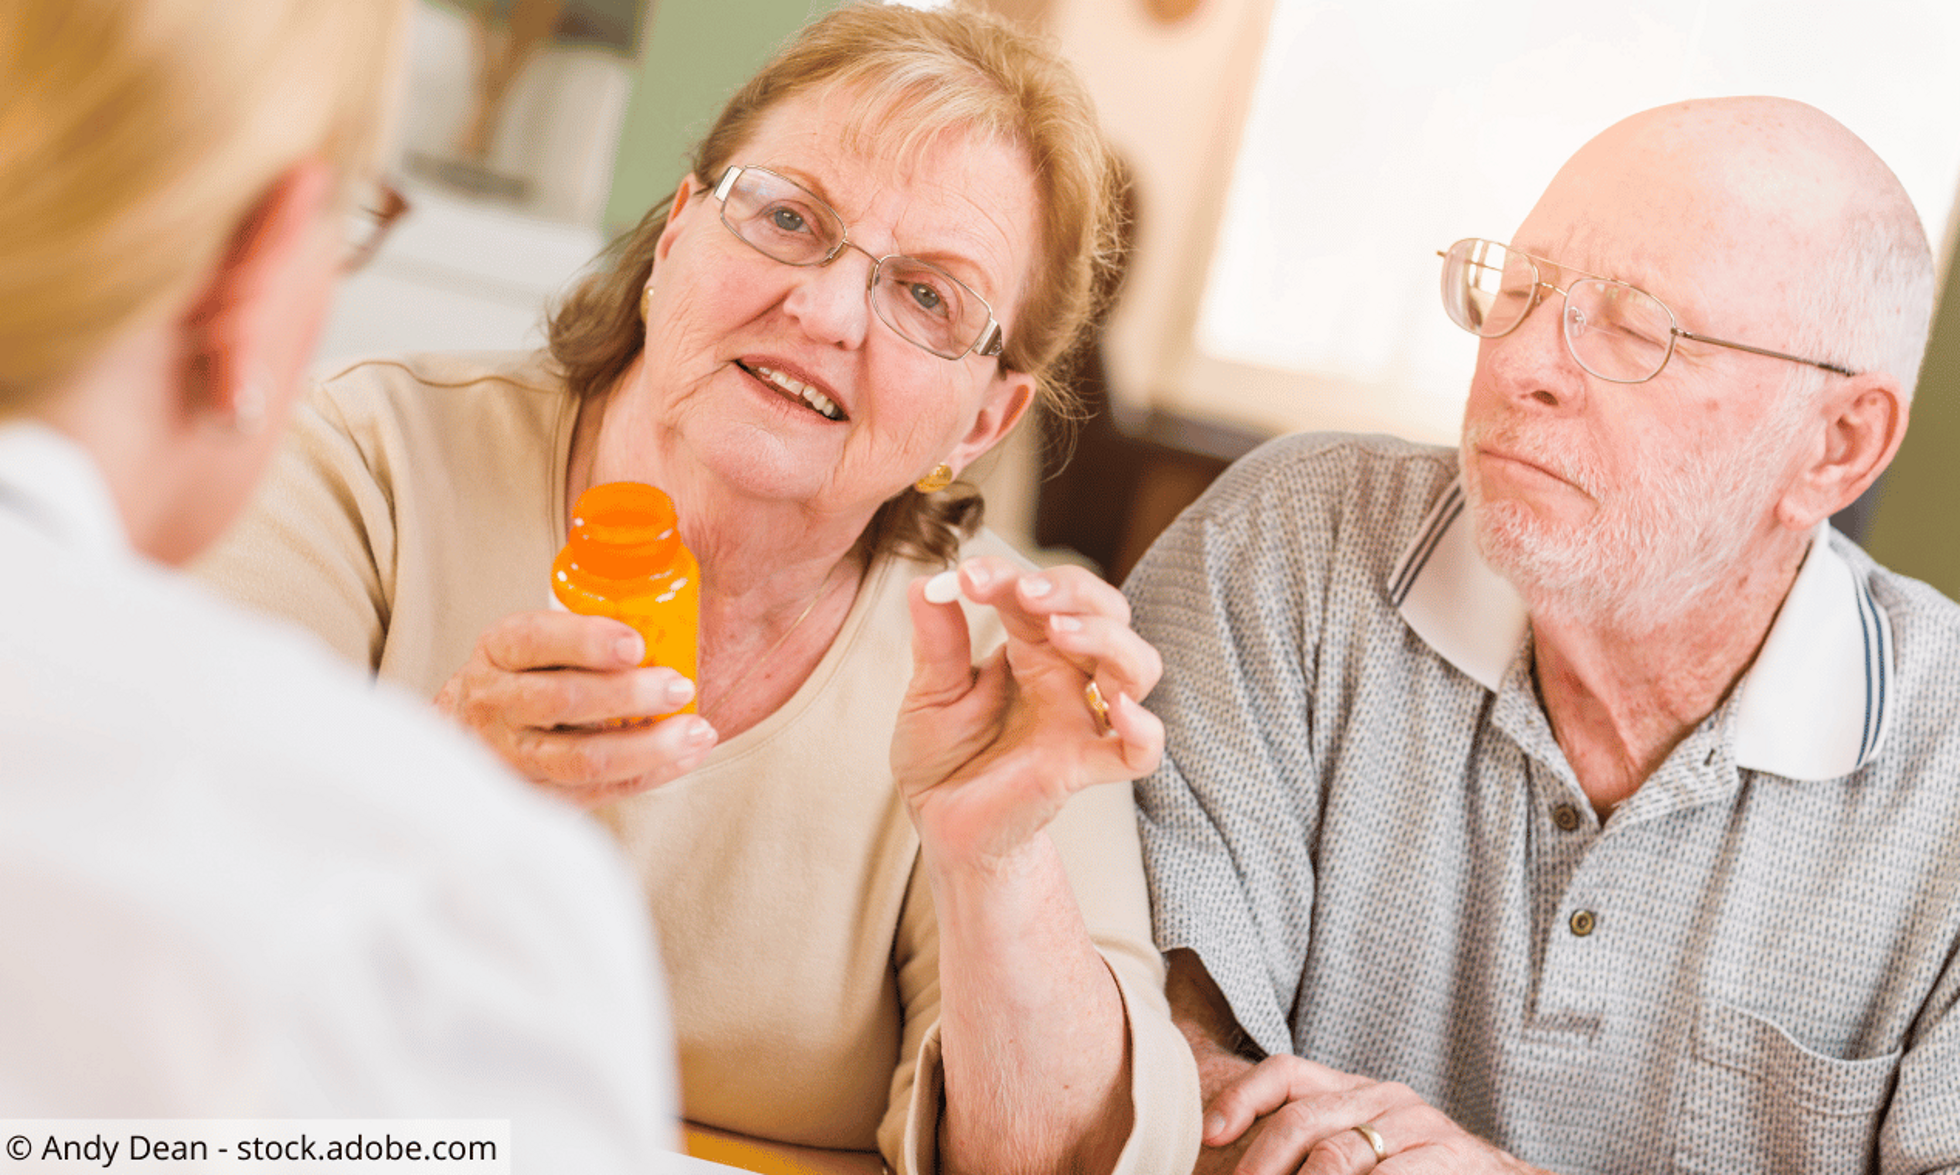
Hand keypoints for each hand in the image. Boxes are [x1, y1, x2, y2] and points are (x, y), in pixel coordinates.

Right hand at [435, 609, 716, 805]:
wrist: (471, 733)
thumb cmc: (527, 672)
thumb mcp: (537, 635)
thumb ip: (589, 607)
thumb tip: (659, 550)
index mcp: (499, 650)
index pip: (534, 640)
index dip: (586, 641)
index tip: (636, 643)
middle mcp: (496, 704)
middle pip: (562, 701)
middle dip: (628, 695)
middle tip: (679, 685)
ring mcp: (511, 757)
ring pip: (581, 759)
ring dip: (647, 747)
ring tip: (695, 730)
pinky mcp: (537, 798)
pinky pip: (598, 793)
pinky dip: (649, 776)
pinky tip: (686, 755)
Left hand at [893, 557, 1162, 870]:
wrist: (943, 826)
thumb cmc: (944, 757)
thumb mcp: (930, 695)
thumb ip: (936, 645)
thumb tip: (923, 585)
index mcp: (1031, 648)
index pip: (1041, 593)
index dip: (1010, 575)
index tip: (967, 577)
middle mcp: (1067, 675)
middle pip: (1107, 612)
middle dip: (1073, 590)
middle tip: (1024, 592)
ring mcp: (1080, 720)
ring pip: (1136, 667)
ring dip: (1108, 639)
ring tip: (1061, 630)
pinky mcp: (1083, 767)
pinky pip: (1139, 752)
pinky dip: (1144, 731)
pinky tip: (1122, 712)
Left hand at [1203, 1056, 1547, 1174]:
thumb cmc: (1412, 1166)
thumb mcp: (1356, 1144)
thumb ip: (1308, 1142)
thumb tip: (1232, 1154)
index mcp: (1351, 1088)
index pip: (1285, 1073)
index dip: (1242, 1099)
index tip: (1209, 1135)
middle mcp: (1381, 1096)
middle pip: (1301, 1118)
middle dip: (1261, 1163)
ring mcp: (1416, 1125)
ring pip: (1337, 1156)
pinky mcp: (1447, 1155)